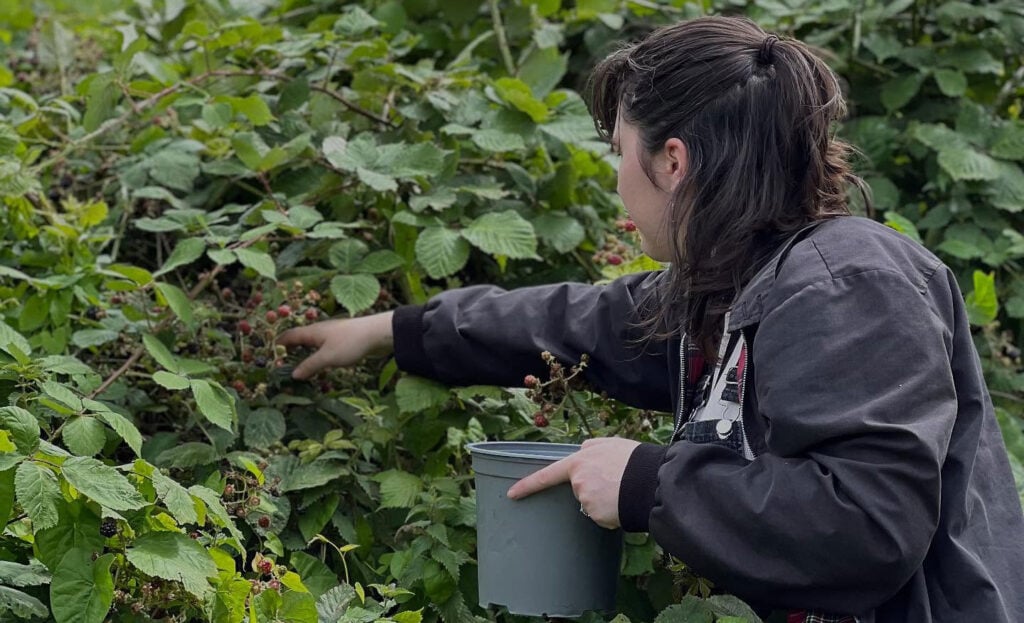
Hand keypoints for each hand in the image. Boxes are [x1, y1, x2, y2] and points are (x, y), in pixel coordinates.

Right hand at [277, 311, 394, 379]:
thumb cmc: (350, 343)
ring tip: (299, 366)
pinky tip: (321, 365)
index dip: (278, 344)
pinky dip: (318, 356)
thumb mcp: (327, 357)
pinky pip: (325, 348)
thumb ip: (310, 366)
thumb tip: (294, 375)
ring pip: (313, 344)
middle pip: (300, 339)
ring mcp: (332, 335)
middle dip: (290, 349)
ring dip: (305, 353)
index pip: (289, 336)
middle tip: (282, 363)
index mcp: (312, 331)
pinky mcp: (344, 341)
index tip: (269, 355)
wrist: (379, 334)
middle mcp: (320, 331)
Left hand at [506, 437, 639, 528]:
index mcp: (578, 462)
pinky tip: (622, 503)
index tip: (511, 494)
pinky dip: (611, 514)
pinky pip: (601, 517)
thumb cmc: (635, 460)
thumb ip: (593, 447)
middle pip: (579, 490)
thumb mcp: (612, 444)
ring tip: (622, 491)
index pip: (547, 475)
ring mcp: (586, 500)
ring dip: (604, 501)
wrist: (651, 479)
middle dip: (593, 489)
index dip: (528, 485)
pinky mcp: (597, 516)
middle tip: (615, 482)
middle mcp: (578, 482)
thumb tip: (582, 449)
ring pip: (592, 504)